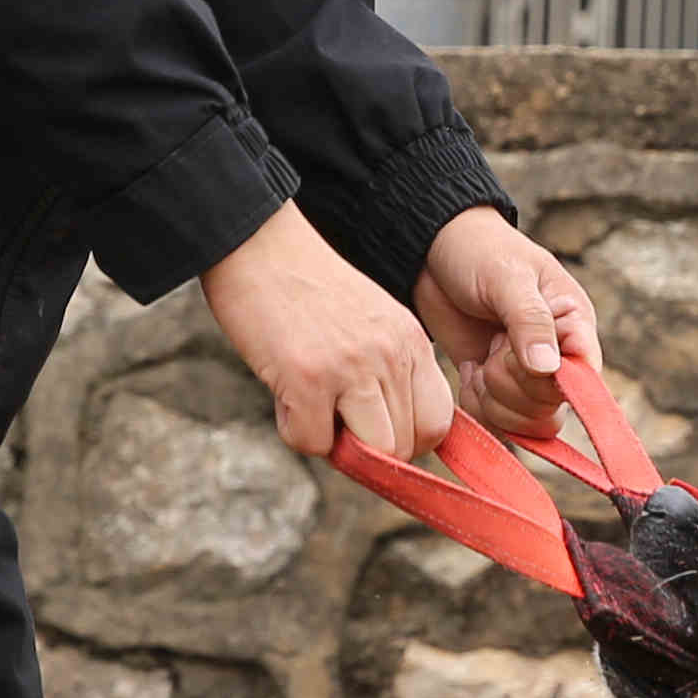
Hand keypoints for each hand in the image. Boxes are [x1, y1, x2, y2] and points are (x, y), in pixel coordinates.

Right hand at [202, 206, 461, 463]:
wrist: (258, 244)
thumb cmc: (306, 289)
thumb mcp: (371, 322)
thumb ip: (388, 373)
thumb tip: (385, 446)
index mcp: (411, 342)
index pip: (438, 423)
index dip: (405, 441)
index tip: (372, 430)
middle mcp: (391, 355)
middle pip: (404, 447)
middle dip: (367, 448)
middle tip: (331, 415)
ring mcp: (352, 367)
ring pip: (372, 453)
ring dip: (335, 443)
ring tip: (310, 405)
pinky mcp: (308, 377)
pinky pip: (313, 443)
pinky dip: (294, 430)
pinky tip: (284, 393)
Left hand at [415, 209, 604, 441]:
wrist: (434, 253)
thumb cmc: (479, 251)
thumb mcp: (506, 277)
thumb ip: (529, 320)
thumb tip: (548, 368)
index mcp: (573, 324)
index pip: (584, 377)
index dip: (551, 382)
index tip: (518, 356)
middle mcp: (558, 356)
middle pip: (550, 407)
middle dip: (511, 385)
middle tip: (493, 345)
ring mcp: (526, 375)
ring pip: (525, 422)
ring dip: (493, 398)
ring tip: (481, 360)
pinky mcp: (497, 386)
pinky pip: (496, 421)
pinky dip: (476, 402)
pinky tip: (469, 369)